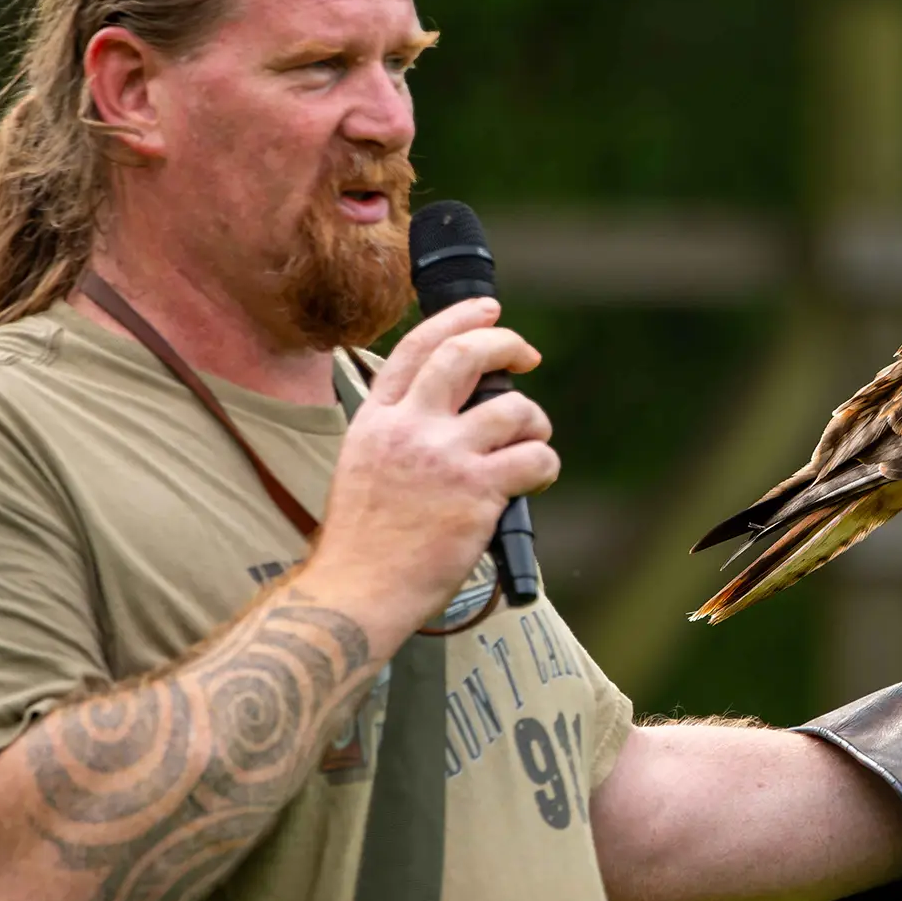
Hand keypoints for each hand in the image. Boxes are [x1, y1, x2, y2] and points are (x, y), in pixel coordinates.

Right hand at [315, 297, 557, 623]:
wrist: (356, 591)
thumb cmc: (364, 542)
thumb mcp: (363, 465)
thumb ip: (402, 432)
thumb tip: (456, 412)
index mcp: (377, 420)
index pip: (417, 348)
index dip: (458, 319)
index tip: (487, 309)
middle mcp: (409, 429)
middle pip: (465, 356)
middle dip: (506, 344)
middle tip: (527, 354)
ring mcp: (444, 458)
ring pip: (514, 410)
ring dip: (534, 422)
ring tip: (530, 444)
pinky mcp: (476, 492)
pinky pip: (535, 459)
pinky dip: (545, 464)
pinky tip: (535, 478)